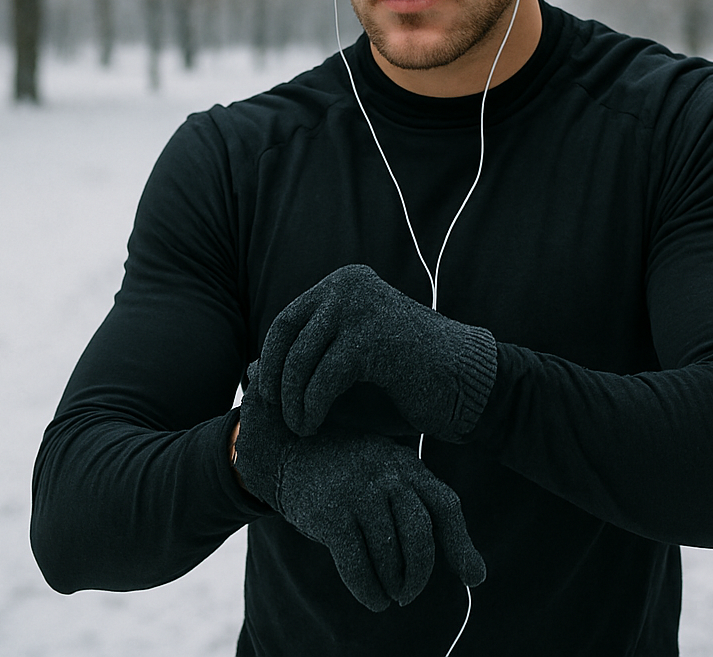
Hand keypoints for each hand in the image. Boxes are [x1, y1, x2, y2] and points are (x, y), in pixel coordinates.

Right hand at [233, 366, 485, 610]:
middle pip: (420, 533)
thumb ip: (425, 511)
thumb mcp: (391, 477)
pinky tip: (373, 599)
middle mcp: (387, 476)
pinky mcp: (331, 515)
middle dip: (420, 573)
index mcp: (408, 467)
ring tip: (391, 594)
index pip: (446, 505)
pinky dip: (368, 589)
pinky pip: (357, 563)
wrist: (292, 452)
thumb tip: (477, 575)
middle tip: (410, 593)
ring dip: (393, 583)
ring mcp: (359, 493)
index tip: (473, 578)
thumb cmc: (353, 476)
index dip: (462, 545)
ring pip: (389, 553)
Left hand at [256, 264, 497, 440]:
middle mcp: (348, 286)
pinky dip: (310, 407)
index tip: (269, 398)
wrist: (465, 384)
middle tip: (277, 415)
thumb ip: (307, 365)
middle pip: (284, 336)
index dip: (270, 363)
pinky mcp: (370, 337)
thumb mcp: (348, 364)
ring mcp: (359, 307)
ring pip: (298, 360)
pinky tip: (313, 425)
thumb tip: (247, 373)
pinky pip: (321, 379)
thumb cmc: (407, 380)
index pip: (286, 321)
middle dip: (274, 381)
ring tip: (300, 427)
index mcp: (345, 284)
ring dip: (291, 401)